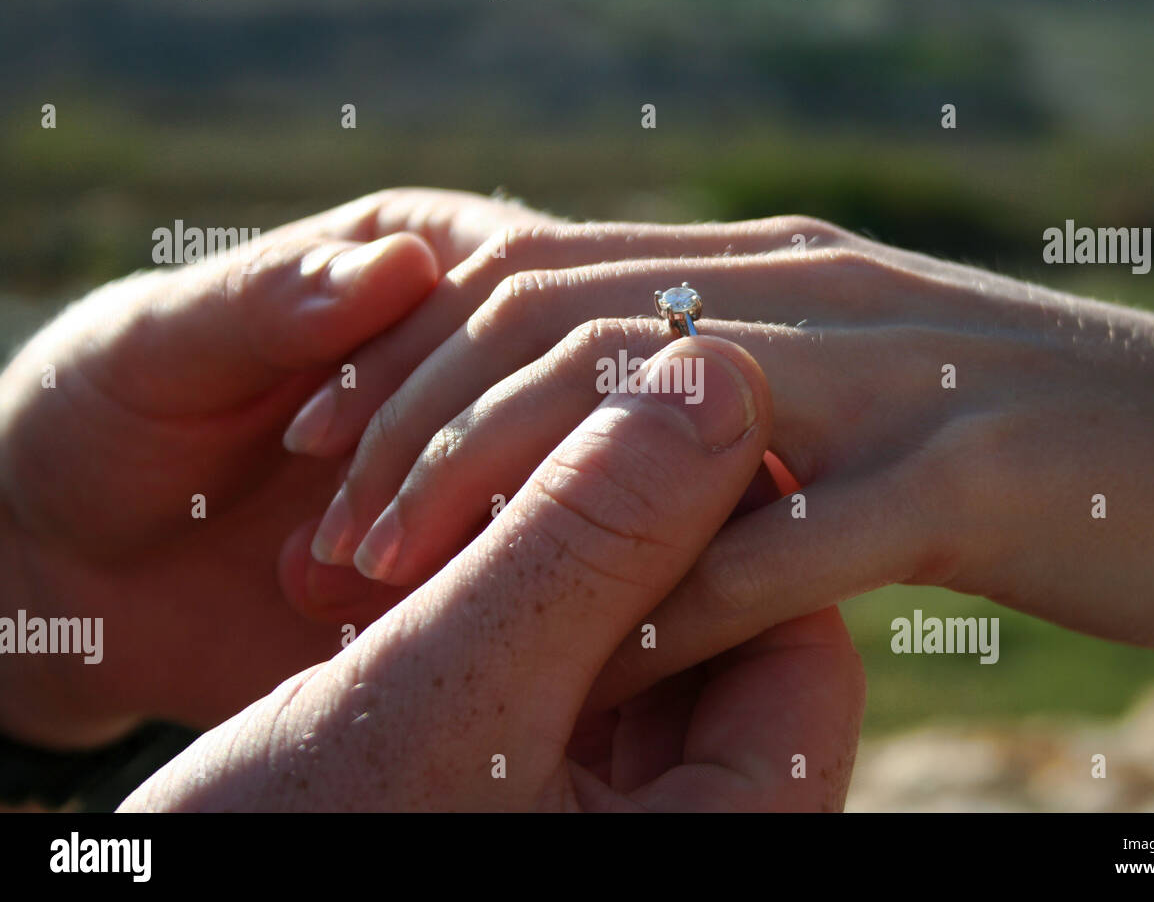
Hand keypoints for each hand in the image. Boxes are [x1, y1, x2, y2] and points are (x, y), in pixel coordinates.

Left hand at [0, 188, 548, 745]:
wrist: (91, 567)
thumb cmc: (111, 416)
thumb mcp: (158, 342)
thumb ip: (267, 300)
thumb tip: (404, 267)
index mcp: (428, 256)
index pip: (510, 287)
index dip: (438, 369)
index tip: (307, 448)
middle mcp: (491, 349)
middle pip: (568, 387)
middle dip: (462, 471)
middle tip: (345, 551)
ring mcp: (507, 458)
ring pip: (578, 486)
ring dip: (477, 545)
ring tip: (341, 593)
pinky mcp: (499, 552)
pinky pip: (544, 574)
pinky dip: (489, 605)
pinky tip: (388, 625)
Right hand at [119, 338, 864, 810]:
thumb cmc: (287, 846)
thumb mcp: (441, 693)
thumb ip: (588, 539)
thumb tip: (720, 374)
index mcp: (722, 843)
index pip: (800, 647)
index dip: (724, 515)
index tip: (634, 416)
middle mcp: (690, 836)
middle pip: (721, 639)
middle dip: (622, 536)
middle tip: (524, 448)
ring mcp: (617, 822)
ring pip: (637, 646)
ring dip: (550, 560)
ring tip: (445, 517)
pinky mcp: (541, 796)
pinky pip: (569, 676)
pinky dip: (509, 610)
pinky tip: (421, 573)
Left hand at [287, 212, 1153, 712]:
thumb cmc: (1045, 439)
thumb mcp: (864, 386)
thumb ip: (741, 392)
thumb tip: (615, 431)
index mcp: (778, 268)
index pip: (542, 271)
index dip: (410, 351)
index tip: (319, 439)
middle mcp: (812, 295)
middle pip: (552, 324)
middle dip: (413, 424)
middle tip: (323, 530)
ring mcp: (887, 378)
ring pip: (641, 413)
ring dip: (502, 501)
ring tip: (397, 585)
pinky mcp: (964, 478)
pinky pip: (779, 548)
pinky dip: (666, 611)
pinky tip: (584, 674)